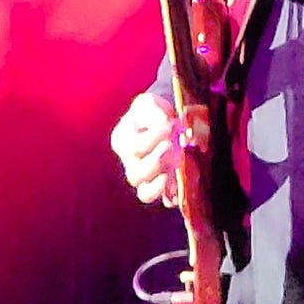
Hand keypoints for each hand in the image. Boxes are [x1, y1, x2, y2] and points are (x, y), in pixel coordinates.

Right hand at [109, 92, 210, 206]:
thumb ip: (155, 112)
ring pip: (145, 193)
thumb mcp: (150, 103)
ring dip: (161, 183)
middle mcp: (131, 163)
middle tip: (172, 147)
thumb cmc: (155, 111)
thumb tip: (165, 124)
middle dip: (157, 162)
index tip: (171, 124)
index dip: (154, 137)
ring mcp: (145, 178)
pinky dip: (172, 196)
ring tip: (176, 167)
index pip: (135, 146)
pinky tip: (180, 189)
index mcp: (123, 140)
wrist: (165, 121)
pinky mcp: (162, 187)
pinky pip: (163, 200)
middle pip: (136, 174)